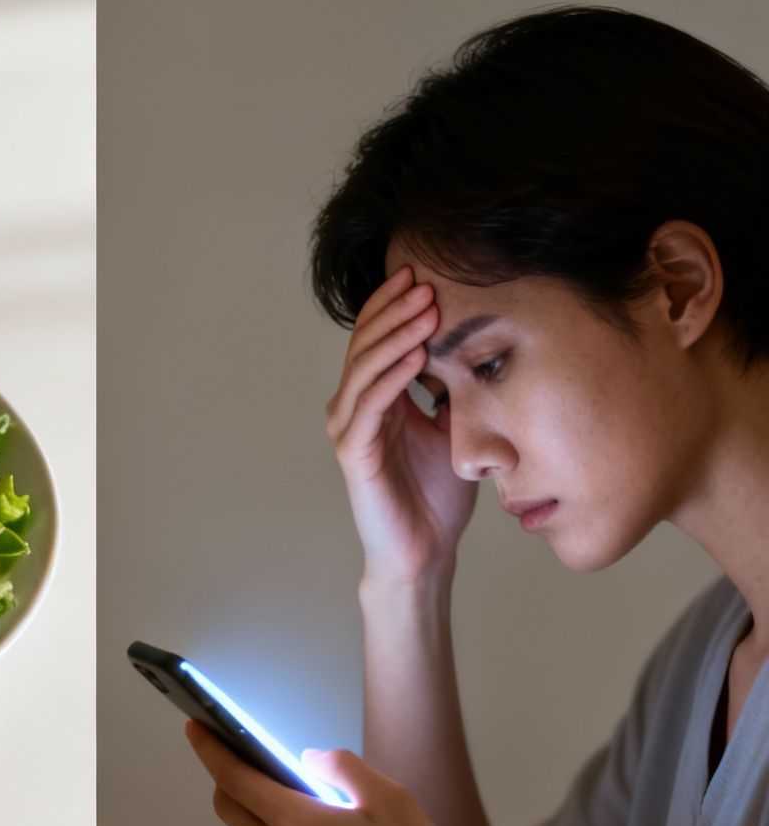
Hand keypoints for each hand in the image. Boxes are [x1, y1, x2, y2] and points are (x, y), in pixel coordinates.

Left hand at [184, 719, 476, 825]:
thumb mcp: (390, 799)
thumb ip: (342, 768)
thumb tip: (307, 760)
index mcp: (297, 824)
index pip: (233, 778)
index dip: (210, 750)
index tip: (195, 728)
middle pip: (230, 809)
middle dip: (228, 780)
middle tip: (247, 761)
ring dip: (255, 816)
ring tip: (291, 801)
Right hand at [324, 265, 478, 585]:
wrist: (425, 551)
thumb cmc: (438, 494)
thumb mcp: (453, 428)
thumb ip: (449, 389)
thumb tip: (475, 345)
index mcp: (375, 400)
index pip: (376, 339)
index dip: (394, 305)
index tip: (423, 274)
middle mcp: (353, 409)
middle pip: (366, 345)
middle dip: (394, 310)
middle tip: (423, 280)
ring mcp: (350, 431)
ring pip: (365, 369)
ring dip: (395, 336)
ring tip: (425, 310)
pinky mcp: (354, 455)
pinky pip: (370, 407)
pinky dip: (391, 378)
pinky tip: (416, 356)